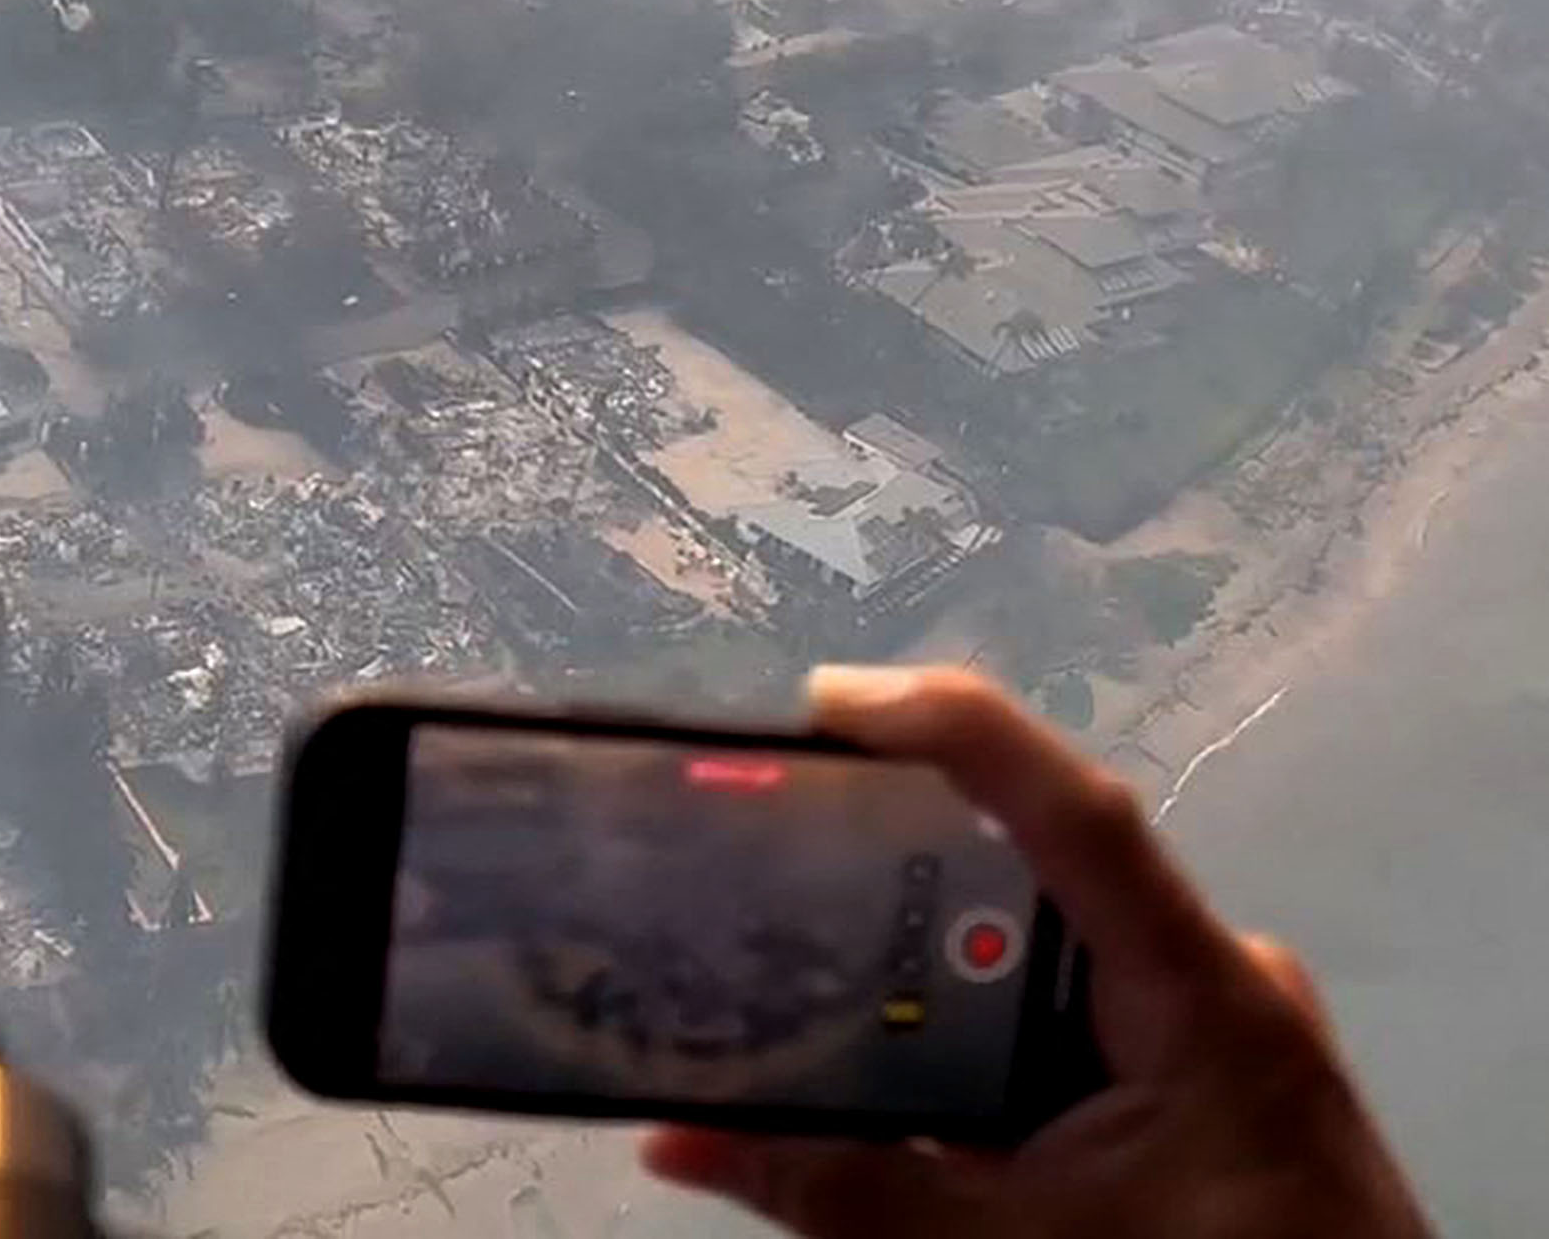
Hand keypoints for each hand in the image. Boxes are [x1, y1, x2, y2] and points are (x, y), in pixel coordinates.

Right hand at [641, 665, 1428, 1238]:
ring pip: (1049, 947)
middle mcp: (1218, 980)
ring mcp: (1219, 1025)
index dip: (954, 729)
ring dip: (944, 959)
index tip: (827, 705)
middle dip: (907, 860)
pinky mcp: (1207, 1073)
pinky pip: (1076, 1010)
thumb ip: (843, 1192)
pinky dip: (989, 1025)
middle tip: (780, 854)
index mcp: (1201, 996)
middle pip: (1040, 872)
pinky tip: (916, 1069)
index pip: (1076, 812)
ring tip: (822, 965)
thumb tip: (675, 1137)